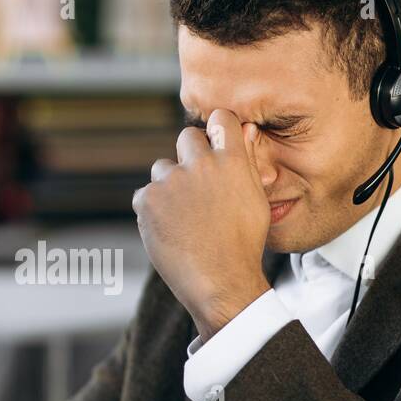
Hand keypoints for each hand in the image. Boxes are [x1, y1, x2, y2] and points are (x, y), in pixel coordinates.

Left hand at [132, 108, 270, 339]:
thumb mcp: (255, 200)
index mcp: (232, 161)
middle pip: (187, 137)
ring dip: (169, 185)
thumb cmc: (243, 244)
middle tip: (195, 188)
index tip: (214, 142)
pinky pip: (145, 195)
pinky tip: (169, 230)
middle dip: (190, 156)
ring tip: (184, 217)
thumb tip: (246, 129)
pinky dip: (152, 210)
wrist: (221, 282)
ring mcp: (172, 181)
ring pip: (162, 168)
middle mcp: (201, 164)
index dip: (216, 129)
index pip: (221, 118)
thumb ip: (246, 162)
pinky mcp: (147, 199)